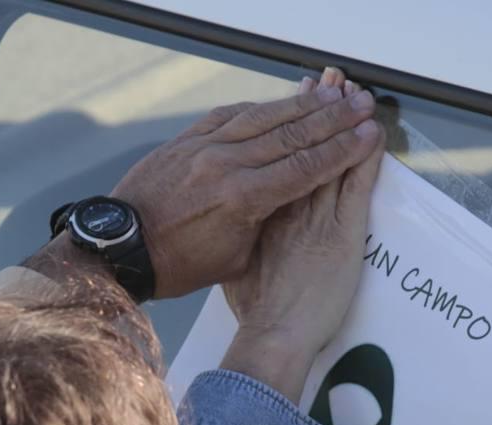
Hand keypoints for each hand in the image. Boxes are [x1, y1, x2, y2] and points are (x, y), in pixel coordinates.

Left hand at [111, 71, 380, 298]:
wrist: (122, 249)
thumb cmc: (178, 265)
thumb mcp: (235, 258)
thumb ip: (266, 222)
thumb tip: (291, 196)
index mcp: (242, 199)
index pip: (305, 167)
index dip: (342, 149)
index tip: (368, 134)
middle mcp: (225, 165)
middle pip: (291, 134)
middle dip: (332, 118)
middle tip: (361, 102)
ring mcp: (203, 147)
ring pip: (262, 117)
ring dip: (300, 104)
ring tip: (331, 93)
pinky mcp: (185, 140)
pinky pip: (230, 115)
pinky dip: (259, 108)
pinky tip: (279, 104)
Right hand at [219, 72, 384, 402]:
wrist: (273, 335)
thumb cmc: (255, 313)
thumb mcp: (238, 269)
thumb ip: (245, 245)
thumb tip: (241, 237)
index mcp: (261, 213)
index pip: (279, 160)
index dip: (288, 128)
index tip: (294, 102)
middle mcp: (287, 207)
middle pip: (304, 147)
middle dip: (317, 110)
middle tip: (327, 79)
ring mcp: (317, 218)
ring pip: (332, 157)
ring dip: (344, 123)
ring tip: (353, 92)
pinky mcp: (344, 233)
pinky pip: (357, 184)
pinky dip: (365, 156)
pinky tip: (373, 132)